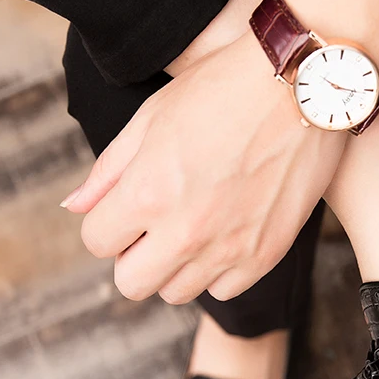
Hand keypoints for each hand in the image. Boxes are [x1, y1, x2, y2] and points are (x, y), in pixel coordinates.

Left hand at [62, 31, 345, 303]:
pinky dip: (217, 271)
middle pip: (131, 283)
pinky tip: (225, 235)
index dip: (107, 222)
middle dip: (132, 257)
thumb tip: (75, 207)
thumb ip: (109, 169)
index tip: (127, 206)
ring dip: (174, 266)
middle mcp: (185, 231)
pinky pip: (224, 290)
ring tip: (193, 227)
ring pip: (176, 292)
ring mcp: (228, 248)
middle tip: (153, 226)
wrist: (303, 86)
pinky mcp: (265, 255)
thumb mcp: (153, 116)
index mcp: (147, 191)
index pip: (96, 240)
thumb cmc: (224, 88)